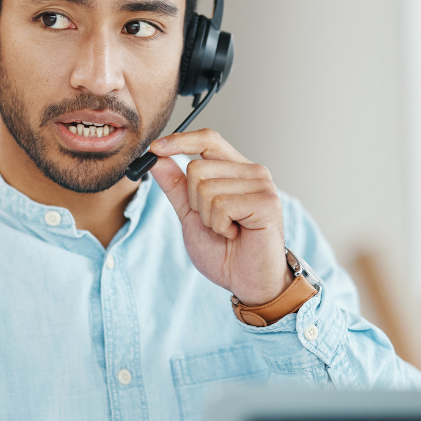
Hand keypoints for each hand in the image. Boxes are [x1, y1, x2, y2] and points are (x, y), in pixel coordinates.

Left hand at [148, 129, 292, 305]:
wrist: (247, 282)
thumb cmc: (225, 251)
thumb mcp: (191, 215)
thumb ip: (176, 186)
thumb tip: (156, 158)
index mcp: (236, 170)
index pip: (207, 139)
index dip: (179, 140)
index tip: (155, 149)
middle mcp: (252, 172)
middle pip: (197, 167)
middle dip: (194, 202)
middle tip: (216, 222)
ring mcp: (262, 185)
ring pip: (206, 187)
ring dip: (208, 217)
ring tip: (228, 230)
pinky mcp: (266, 203)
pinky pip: (221, 205)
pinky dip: (220, 225)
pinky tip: (236, 234)